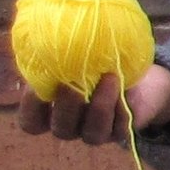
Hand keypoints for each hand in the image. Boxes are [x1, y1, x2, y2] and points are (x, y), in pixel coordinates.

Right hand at [19, 61, 169, 147]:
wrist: (139, 79)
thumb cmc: (96, 66)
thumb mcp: (75, 59)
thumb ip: (56, 55)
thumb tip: (39, 35)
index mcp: (51, 114)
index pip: (31, 123)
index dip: (30, 109)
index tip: (35, 86)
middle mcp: (71, 127)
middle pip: (61, 129)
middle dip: (66, 107)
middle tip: (71, 84)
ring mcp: (95, 133)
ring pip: (92, 134)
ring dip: (99, 107)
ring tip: (108, 78)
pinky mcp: (121, 133)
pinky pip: (119, 128)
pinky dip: (121, 107)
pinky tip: (123, 87)